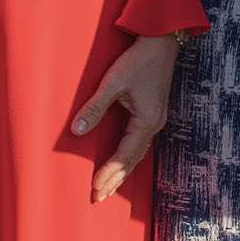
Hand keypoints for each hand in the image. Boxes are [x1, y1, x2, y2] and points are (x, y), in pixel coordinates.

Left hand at [71, 33, 179, 202]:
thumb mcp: (114, 82)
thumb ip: (95, 107)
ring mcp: (155, 119)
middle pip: (133, 160)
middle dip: (115, 180)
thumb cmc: (139, 60)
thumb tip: (77, 130)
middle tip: (98, 198)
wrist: (162, 42)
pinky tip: (123, 162)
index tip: (94, 188)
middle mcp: (154, 124)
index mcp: (146, 120)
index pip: (125, 155)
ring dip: (122, 172)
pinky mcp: (153, 113)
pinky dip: (129, 158)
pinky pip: (140, 144)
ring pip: (138, 154)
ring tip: (108, 188)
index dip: (109, 173)